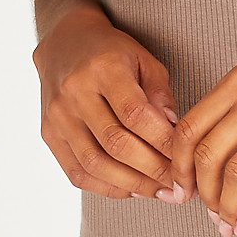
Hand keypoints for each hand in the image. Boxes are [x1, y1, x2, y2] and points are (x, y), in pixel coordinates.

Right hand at [35, 2, 188, 200]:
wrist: (64, 43)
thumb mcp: (144, 60)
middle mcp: (75, 92)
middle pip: (116, 144)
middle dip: (153, 171)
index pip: (136, 115)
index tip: (187, 163)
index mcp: (104, 68)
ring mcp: (57, 115)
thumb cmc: (112, 53)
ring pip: (95, 164)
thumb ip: (161, 95)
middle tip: (180, 187)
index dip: (164, 143)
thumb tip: (175, 134)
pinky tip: (132, 190)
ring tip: (160, 193)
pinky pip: (76, 172)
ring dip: (132, 185)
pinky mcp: (48, 133)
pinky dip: (106, 187)